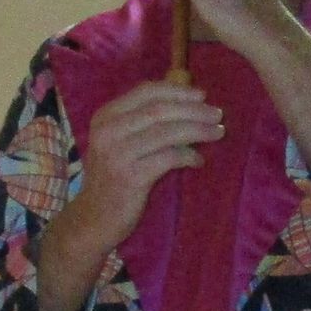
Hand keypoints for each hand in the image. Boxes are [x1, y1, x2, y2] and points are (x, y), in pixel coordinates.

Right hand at [58, 78, 224, 249]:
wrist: (93, 219)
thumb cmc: (112, 178)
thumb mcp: (117, 143)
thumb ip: (141, 124)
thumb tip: (188, 106)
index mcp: (105, 117)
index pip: (145, 91)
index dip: (177, 91)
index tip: (201, 95)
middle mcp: (108, 131)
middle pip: (159, 110)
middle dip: (194, 110)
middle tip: (217, 114)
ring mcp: (118, 154)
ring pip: (167, 132)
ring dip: (198, 130)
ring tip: (218, 132)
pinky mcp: (130, 177)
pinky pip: (168, 158)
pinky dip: (188, 156)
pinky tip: (199, 161)